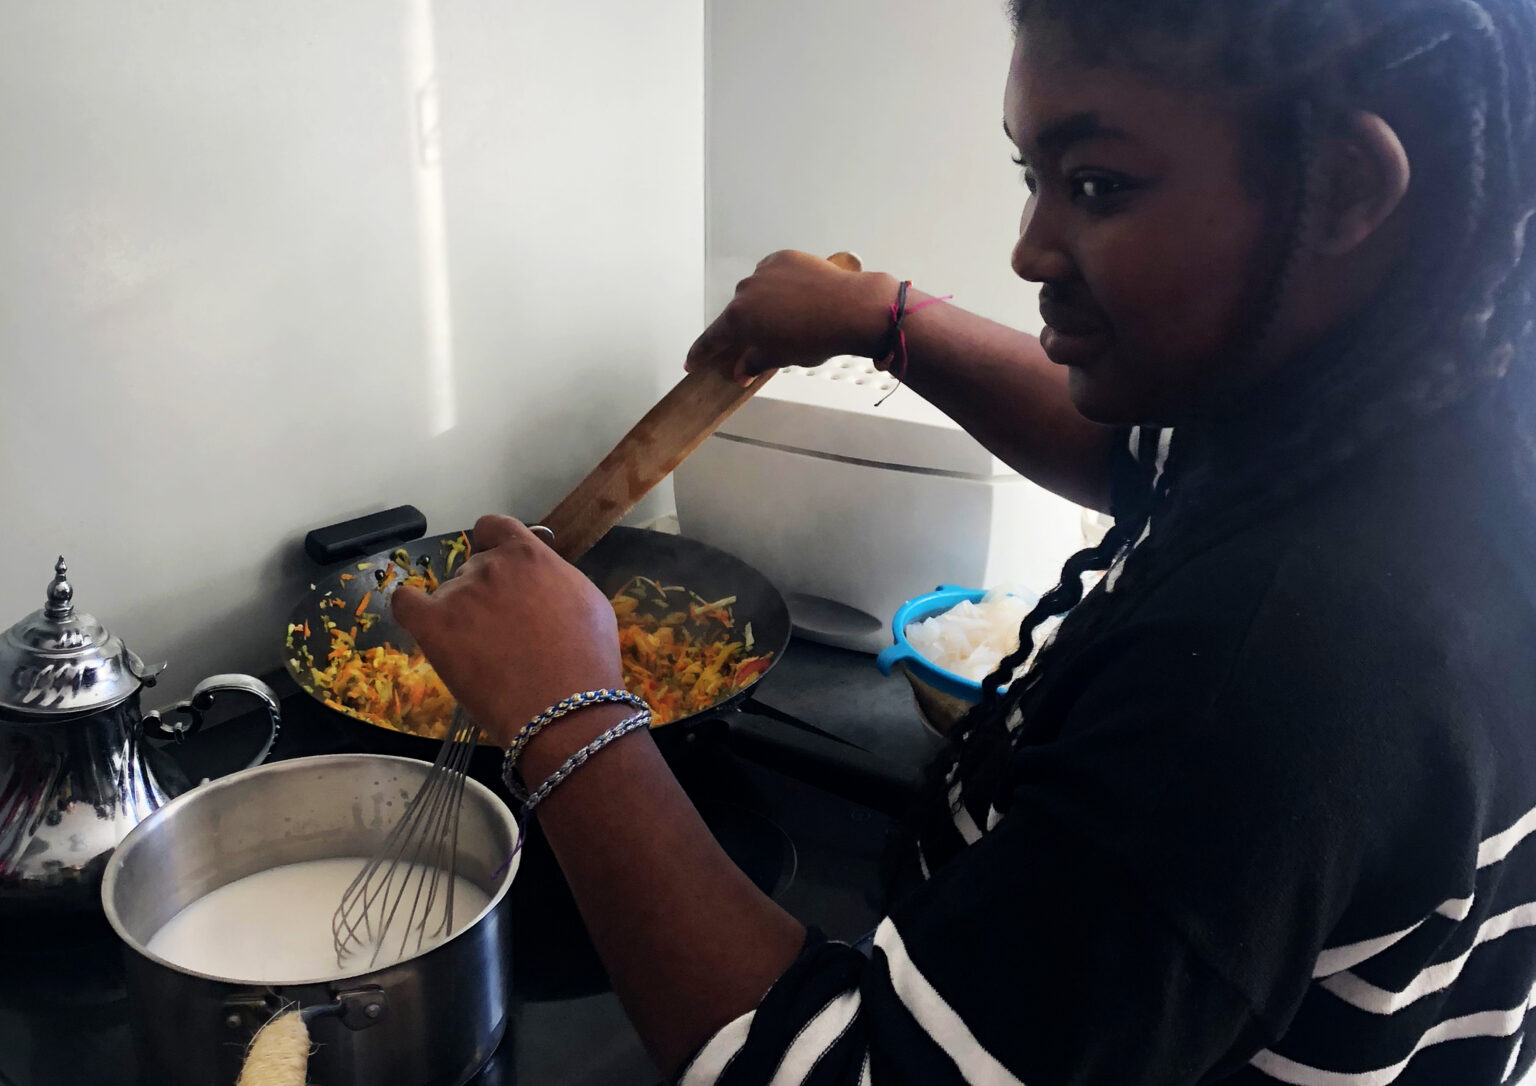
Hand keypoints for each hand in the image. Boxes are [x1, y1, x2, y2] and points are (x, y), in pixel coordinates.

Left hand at [391, 515, 623, 745]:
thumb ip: (555, 581)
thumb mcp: (588, 602)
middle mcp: (491, 565)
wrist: (563, 706)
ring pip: (448, 594)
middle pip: (473, 567)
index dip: (492, 546)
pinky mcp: (432, 624)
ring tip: (481, 653)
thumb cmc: (587, 660)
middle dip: (483, 592)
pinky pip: (405, 603)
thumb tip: (539, 584)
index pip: (495, 528)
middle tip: (500, 630)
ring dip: (460, 614)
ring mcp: (459, 593)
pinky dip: (411, 609)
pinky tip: (424, 624)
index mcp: (529, 554)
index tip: (499, 571)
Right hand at [685, 251, 896, 384]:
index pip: (711, 339)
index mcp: (738, 319)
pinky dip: (778, 283)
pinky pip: (772, 272)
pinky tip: (796, 294)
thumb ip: (754, 363)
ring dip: (764, 302)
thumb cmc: (815, 338)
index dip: (700, 353)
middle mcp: (744, 291)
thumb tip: (741, 371)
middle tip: (765, 337)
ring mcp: (763, 271)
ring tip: (791, 315)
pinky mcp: (783, 257)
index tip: (692, 362)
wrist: (849, 309)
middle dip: (747, 326)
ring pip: (755, 291)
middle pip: (737, 313)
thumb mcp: (781, 357)